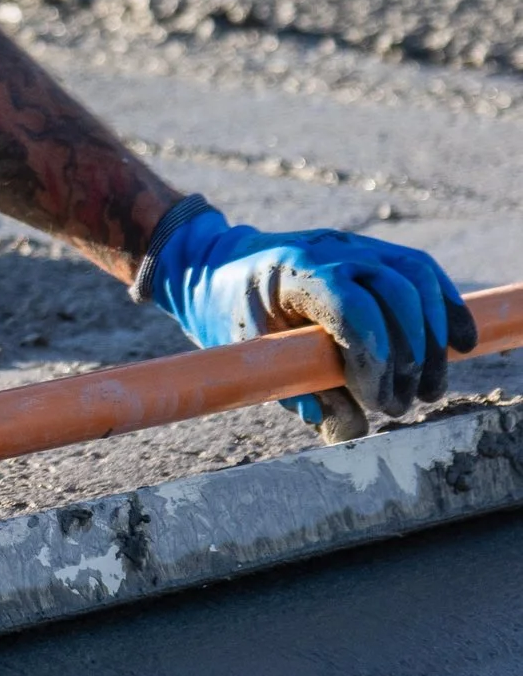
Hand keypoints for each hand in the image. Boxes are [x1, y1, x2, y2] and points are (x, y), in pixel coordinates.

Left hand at [137, 196, 473, 430]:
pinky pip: (421, 272)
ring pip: (417, 280)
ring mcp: (355, 246)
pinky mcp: (372, 253)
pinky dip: (446, 306)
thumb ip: (298, 393)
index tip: (376, 402)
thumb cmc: (227, 313)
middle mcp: (331, 249)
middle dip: (409, 357)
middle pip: (396, 293)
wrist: (213, 263)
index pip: (353, 307)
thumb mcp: (248, 356)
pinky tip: (460, 343)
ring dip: (433, 339)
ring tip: (428, 389)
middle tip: (401, 405)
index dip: (375, 359)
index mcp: (294, 270)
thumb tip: (350, 429)